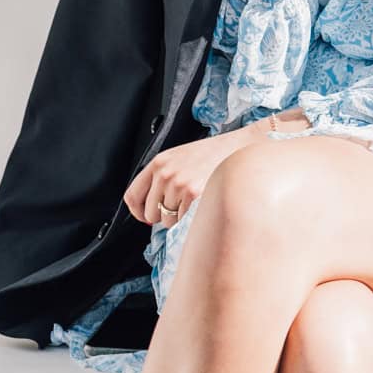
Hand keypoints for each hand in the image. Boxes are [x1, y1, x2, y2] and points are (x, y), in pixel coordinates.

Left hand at [124, 128, 252, 226]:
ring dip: (178, 218)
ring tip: (194, 202)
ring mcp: (179, 185)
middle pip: (149, 213)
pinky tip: (201, 204)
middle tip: (179, 206)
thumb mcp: (181, 158)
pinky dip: (191, 220)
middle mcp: (166, 173)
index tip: (144, 216)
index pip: (132, 195)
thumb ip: (162, 177)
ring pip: (166, 220)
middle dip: (162, 215)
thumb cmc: (213, 155)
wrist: (240, 150)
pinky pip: (182, 222)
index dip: (137, 211)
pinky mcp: (194, 196)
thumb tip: (149, 210)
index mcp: (159, 163)